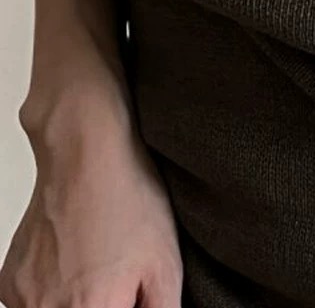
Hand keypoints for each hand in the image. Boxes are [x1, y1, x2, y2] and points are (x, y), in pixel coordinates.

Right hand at [0, 89, 182, 307]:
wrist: (86, 154)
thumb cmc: (128, 199)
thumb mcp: (166, 262)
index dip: (127, 305)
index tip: (132, 295)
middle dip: (106, 304)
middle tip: (120, 278)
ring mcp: (23, 299)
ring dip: (80, 303)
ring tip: (101, 264)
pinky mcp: (9, 283)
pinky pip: (34, 303)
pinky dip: (55, 292)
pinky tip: (78, 259)